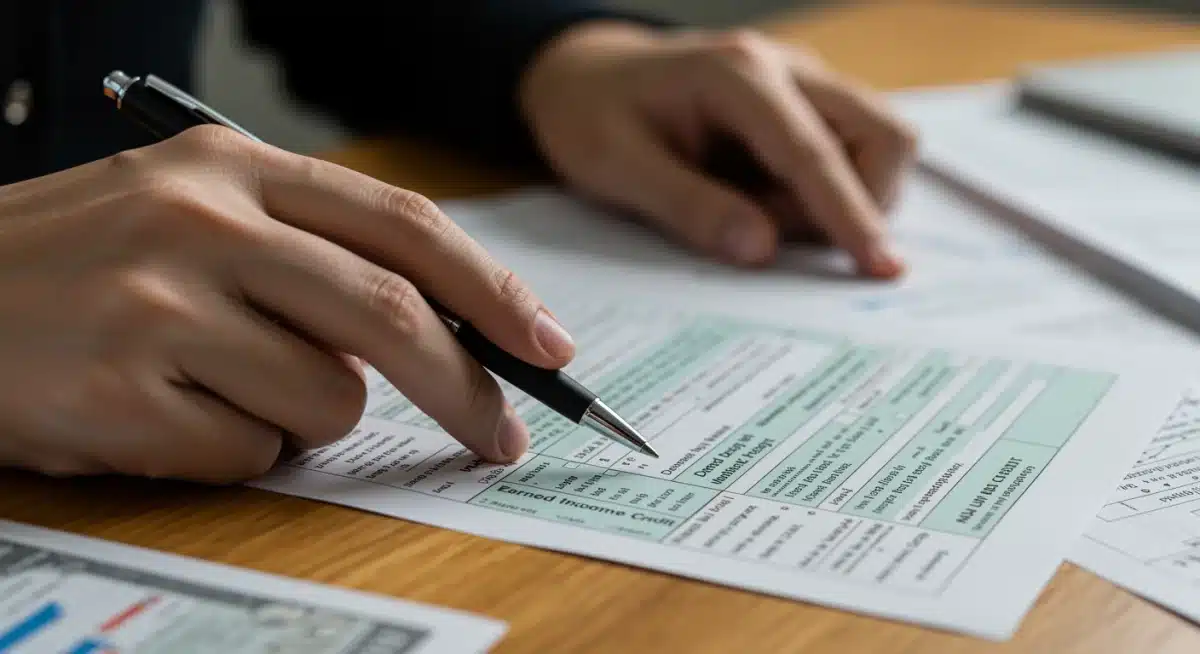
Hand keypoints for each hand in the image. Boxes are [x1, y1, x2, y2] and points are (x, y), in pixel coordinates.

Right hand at [0, 127, 571, 481]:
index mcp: (233, 167)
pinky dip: (234, 451)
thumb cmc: (80, 265)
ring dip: (303, 418)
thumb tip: (444, 329)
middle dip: (466, 387)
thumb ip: (310, 254)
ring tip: (218, 388)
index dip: (491, 289)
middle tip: (500, 436)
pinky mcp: (125, 389)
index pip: (402, 224)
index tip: (547, 343)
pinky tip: (164, 415)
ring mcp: (160, 303)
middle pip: (392, 315)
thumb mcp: (191, 215)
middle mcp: (203, 222)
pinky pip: (252, 452)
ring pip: (327, 399)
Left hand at [520, 23, 916, 275]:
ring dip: (840, 199)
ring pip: (876, 143)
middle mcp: (785, 67)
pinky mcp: (806, 105)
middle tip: (777, 233)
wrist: (587, 78)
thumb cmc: (593, 116)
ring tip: (759, 213)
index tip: (879, 266)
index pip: (814, 150)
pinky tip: (764, 198)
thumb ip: (689, 207)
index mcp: (736, 73)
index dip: (850, 213)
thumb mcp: (617, 166)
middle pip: (881, 134)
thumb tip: (761, 251)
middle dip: (857, 202)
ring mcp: (803, 82)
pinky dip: (825, 193)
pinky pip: (849, 153)